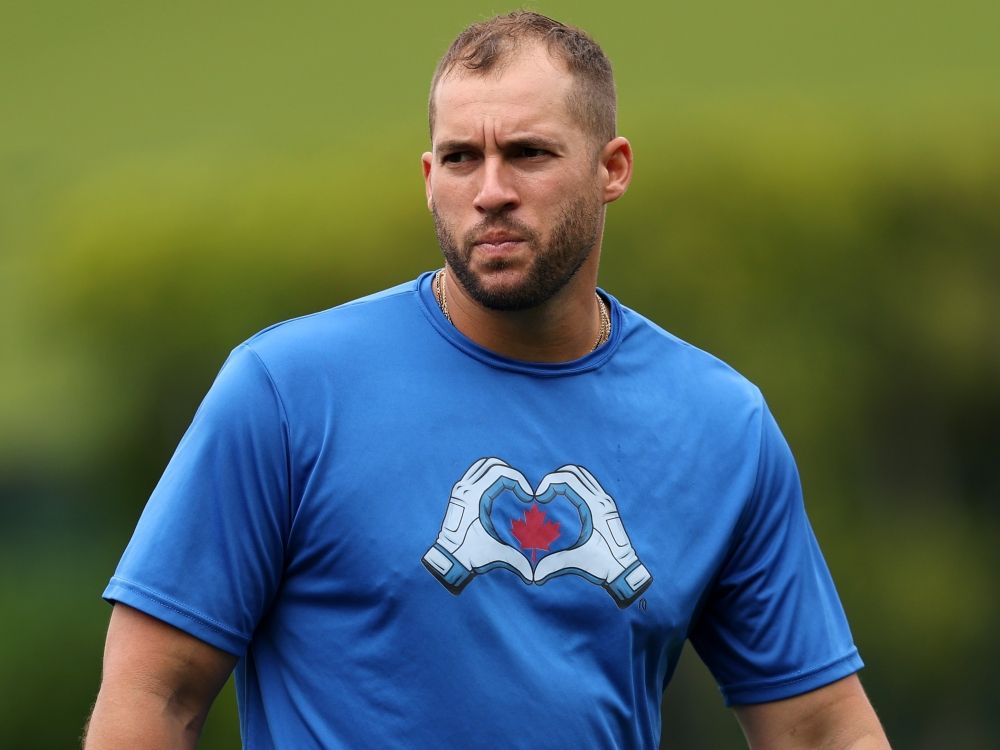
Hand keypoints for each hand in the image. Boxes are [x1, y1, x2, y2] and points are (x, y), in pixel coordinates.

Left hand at [423, 457, 533, 593]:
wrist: (447, 557)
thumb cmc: (469, 554)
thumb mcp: (494, 554)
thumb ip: (516, 561)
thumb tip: (533, 575)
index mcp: (474, 498)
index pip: (501, 473)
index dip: (519, 480)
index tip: (527, 496)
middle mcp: (465, 488)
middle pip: (493, 464)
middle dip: (512, 474)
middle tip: (521, 490)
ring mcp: (460, 488)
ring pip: (483, 465)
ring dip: (500, 472)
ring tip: (512, 488)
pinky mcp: (459, 491)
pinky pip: (476, 472)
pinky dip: (489, 475)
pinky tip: (499, 491)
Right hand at [533, 465, 651, 607]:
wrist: (626, 569)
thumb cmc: (604, 565)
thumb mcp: (578, 562)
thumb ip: (555, 564)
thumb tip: (534, 575)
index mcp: (594, 507)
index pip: (568, 479)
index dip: (549, 482)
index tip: (538, 497)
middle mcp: (601, 499)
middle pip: (574, 471)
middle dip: (555, 477)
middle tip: (543, 494)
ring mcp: (606, 500)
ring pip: (583, 475)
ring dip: (565, 479)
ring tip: (552, 494)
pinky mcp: (606, 505)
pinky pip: (588, 484)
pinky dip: (574, 484)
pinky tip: (565, 500)